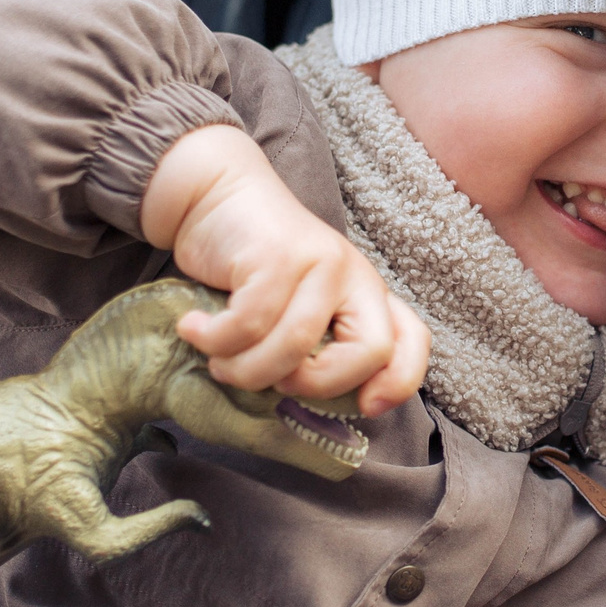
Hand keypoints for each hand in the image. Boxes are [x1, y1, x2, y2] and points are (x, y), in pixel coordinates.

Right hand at [140, 125, 428, 418]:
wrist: (214, 196)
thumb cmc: (248, 267)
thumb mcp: (291, 310)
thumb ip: (310, 348)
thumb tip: (304, 410)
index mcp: (365, 294)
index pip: (411, 340)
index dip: (399, 382)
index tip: (366, 408)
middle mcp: (354, 276)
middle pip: (369, 352)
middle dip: (316, 385)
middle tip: (271, 384)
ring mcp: (321, 262)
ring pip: (297, 345)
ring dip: (247, 369)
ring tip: (218, 360)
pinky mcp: (279, 254)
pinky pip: (250, 323)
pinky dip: (216, 340)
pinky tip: (194, 330)